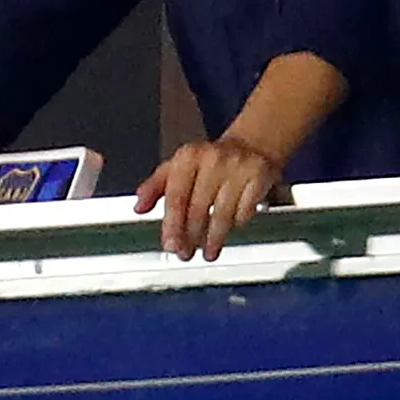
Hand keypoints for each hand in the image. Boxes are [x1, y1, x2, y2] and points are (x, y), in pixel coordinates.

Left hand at [135, 138, 286, 261]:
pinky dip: (237, 224)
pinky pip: (244, 211)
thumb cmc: (209, 162)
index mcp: (188, 156)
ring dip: (214, 238)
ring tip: (208, 252)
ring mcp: (238, 167)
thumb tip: (139, 206)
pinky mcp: (260, 176)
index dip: (172, 224)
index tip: (170, 244)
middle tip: (186, 252)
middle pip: (198, 208)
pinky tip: (231, 228)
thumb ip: (155, 187)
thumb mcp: (178, 167)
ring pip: (222, 214)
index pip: (176, 196)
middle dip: (190, 236)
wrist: (250, 146)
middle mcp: (212, 159)